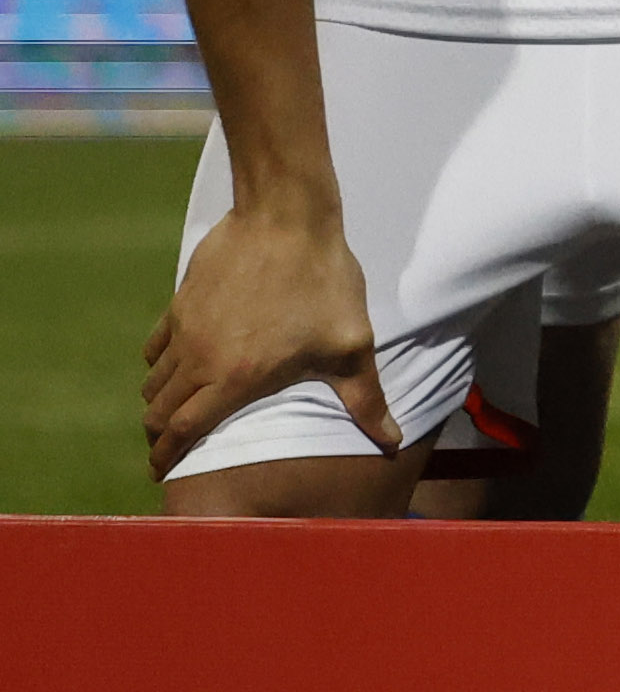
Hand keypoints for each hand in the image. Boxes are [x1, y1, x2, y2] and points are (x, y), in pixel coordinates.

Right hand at [143, 196, 393, 472]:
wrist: (287, 217)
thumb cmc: (323, 281)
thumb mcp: (352, 344)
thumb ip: (366, 399)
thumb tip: (392, 443)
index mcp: (235, 379)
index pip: (183, 431)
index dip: (167, 457)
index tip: (160, 473)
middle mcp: (199, 359)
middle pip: (158, 412)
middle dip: (160, 436)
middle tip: (170, 447)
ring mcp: (185, 330)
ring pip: (154, 380)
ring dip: (160, 401)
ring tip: (177, 410)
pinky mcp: (180, 303)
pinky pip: (155, 346)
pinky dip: (159, 364)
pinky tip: (177, 363)